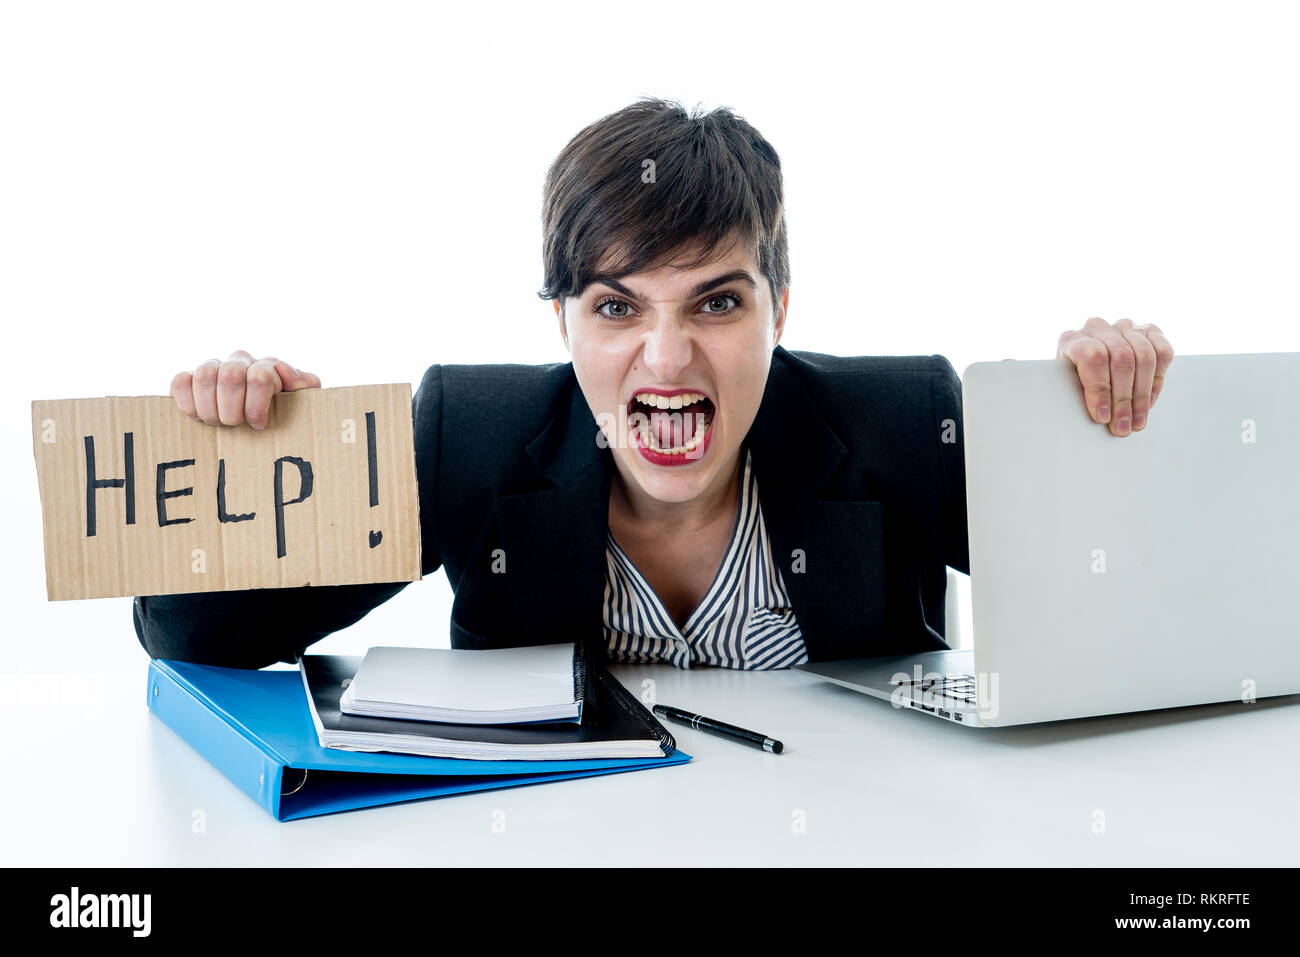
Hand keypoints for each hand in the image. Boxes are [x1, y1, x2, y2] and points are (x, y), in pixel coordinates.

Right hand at [170, 350, 321, 429]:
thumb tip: (282, 371)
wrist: (258, 422)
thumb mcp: (303, 403)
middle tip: (235, 424)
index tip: (258, 424)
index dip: (256, 406)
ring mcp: (214, 367)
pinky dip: (187, 402)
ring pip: (205, 375)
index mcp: (268, 366)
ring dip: (210, 408)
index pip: (260, 376)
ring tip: (217, 422)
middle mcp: (240, 362)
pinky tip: (197, 416)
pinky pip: (180, 381)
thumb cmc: (282, 415)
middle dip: (232, 409)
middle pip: (231, 376)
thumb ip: (305, 385)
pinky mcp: (189, 378)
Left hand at [1056, 317, 1173, 435]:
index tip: (1103, 417)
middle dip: (1124, 399)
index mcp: (1072, 339)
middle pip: (1122, 359)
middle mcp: (1098, 328)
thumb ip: (1075, 396)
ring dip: (1142, 395)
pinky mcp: (1147, 331)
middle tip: (1123, 426)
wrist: (1081, 365)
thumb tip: (1100, 418)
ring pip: (1145, 356)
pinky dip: (1157, 381)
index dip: (1100, 390)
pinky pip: (1163, 352)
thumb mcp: (1064, 388)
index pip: (1093, 357)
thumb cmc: (1070, 382)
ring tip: (1136, 420)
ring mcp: (1124, 327)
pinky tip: (1149, 401)